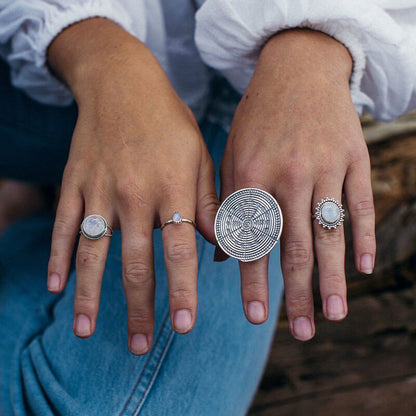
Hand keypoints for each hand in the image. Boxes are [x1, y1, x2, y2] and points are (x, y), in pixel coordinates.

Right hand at [46, 19, 218, 353]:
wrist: (122, 82)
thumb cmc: (169, 122)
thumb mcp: (200, 155)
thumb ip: (209, 202)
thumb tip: (223, 245)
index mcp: (172, 188)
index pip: (179, 250)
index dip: (182, 290)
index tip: (184, 326)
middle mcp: (134, 194)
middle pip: (135, 262)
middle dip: (138, 307)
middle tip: (140, 345)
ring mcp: (99, 189)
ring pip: (92, 252)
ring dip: (89, 295)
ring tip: (86, 331)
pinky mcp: (74, 183)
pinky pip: (62, 225)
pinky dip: (57, 257)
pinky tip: (54, 286)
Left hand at [219, 29, 375, 339]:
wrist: (296, 68)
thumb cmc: (257, 118)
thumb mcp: (231, 154)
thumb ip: (228, 205)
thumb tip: (224, 258)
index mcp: (251, 176)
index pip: (251, 240)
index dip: (253, 281)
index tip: (254, 317)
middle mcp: (288, 175)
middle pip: (294, 246)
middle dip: (296, 293)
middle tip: (300, 332)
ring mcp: (325, 166)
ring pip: (329, 233)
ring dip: (332, 278)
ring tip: (333, 315)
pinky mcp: (353, 157)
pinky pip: (359, 204)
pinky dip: (363, 237)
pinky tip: (362, 268)